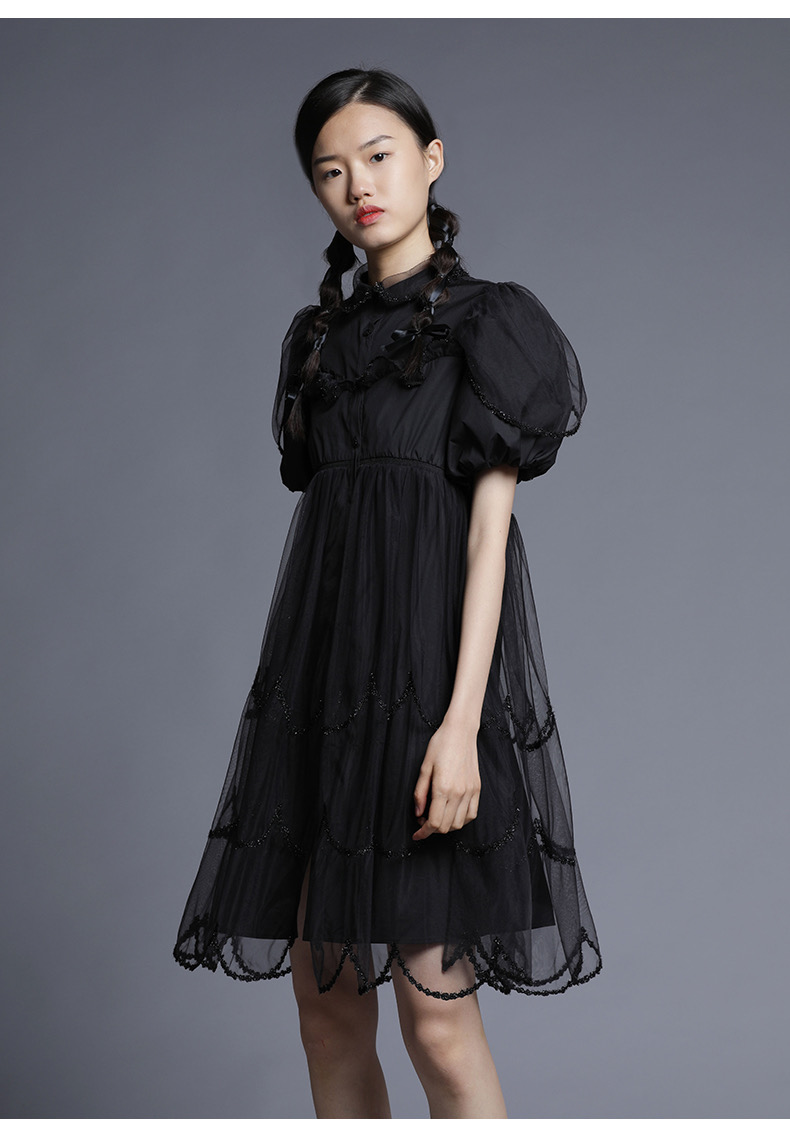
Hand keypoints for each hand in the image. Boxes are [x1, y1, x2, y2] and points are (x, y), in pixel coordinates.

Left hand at [412, 718, 480, 841]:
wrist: (460, 732)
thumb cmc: (440, 745)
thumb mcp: (424, 767)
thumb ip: (419, 793)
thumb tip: (418, 813)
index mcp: (443, 788)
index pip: (434, 823)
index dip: (423, 833)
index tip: (416, 834)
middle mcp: (459, 793)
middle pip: (446, 826)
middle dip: (432, 830)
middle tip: (423, 820)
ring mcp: (470, 791)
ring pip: (460, 823)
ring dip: (447, 826)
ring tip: (437, 815)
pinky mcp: (477, 788)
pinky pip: (472, 814)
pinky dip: (462, 819)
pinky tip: (452, 813)